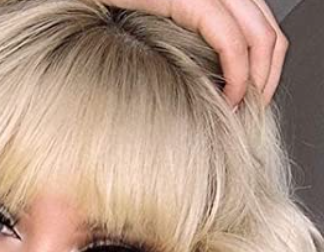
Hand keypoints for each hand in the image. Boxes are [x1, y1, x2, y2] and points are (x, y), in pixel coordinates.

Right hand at [103, 0, 288, 108]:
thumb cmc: (112, 12)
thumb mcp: (159, 31)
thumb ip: (187, 43)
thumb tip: (206, 78)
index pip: (262, 27)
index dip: (265, 67)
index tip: (251, 99)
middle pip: (269, 33)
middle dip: (266, 79)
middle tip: (252, 111)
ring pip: (261, 38)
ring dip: (257, 83)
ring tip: (240, 111)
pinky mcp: (192, 0)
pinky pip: (230, 42)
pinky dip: (236, 75)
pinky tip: (227, 98)